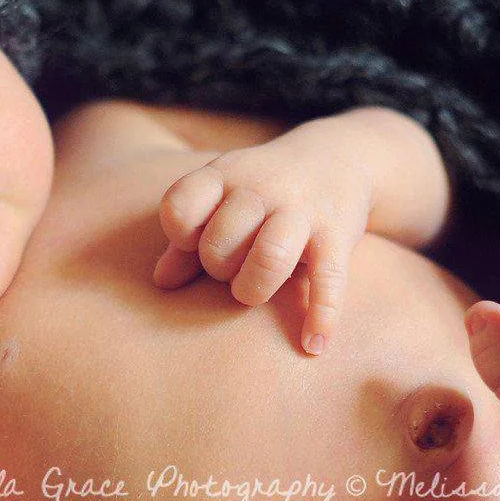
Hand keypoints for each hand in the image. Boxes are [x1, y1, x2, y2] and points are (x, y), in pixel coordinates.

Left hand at [151, 123, 370, 354]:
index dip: (180, 234)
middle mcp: (260, 189)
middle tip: (233, 267)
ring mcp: (301, 210)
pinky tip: (313, 345)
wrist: (338, 156)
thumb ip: (187, 242)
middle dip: (219, 268)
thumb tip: (161, 282)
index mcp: (223, 177)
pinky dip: (322, 317)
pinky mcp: (338, 235)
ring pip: (270, 255)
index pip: (181, 206)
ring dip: (254, 287)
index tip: (195, 242)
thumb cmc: (262, 191)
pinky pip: (329, 280)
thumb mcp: (222, 200)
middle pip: (220, 241)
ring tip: (255, 293)